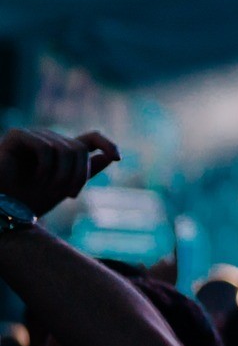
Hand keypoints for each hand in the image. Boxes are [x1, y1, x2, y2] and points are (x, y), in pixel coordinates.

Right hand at [0, 129, 119, 216]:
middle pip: (80, 149)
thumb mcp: (64, 188)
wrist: (2, 209)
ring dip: (64, 175)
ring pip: (65, 149)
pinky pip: (45, 148)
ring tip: (52, 191)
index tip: (118, 157)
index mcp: (61, 150)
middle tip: (71, 194)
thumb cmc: (28, 200)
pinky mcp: (16, 136)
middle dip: (80, 174)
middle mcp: (49, 139)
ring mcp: (32, 136)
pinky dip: (46, 168)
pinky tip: (37, 181)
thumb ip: (85, 171)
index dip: (108, 143)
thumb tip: (110, 156)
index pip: (91, 138)